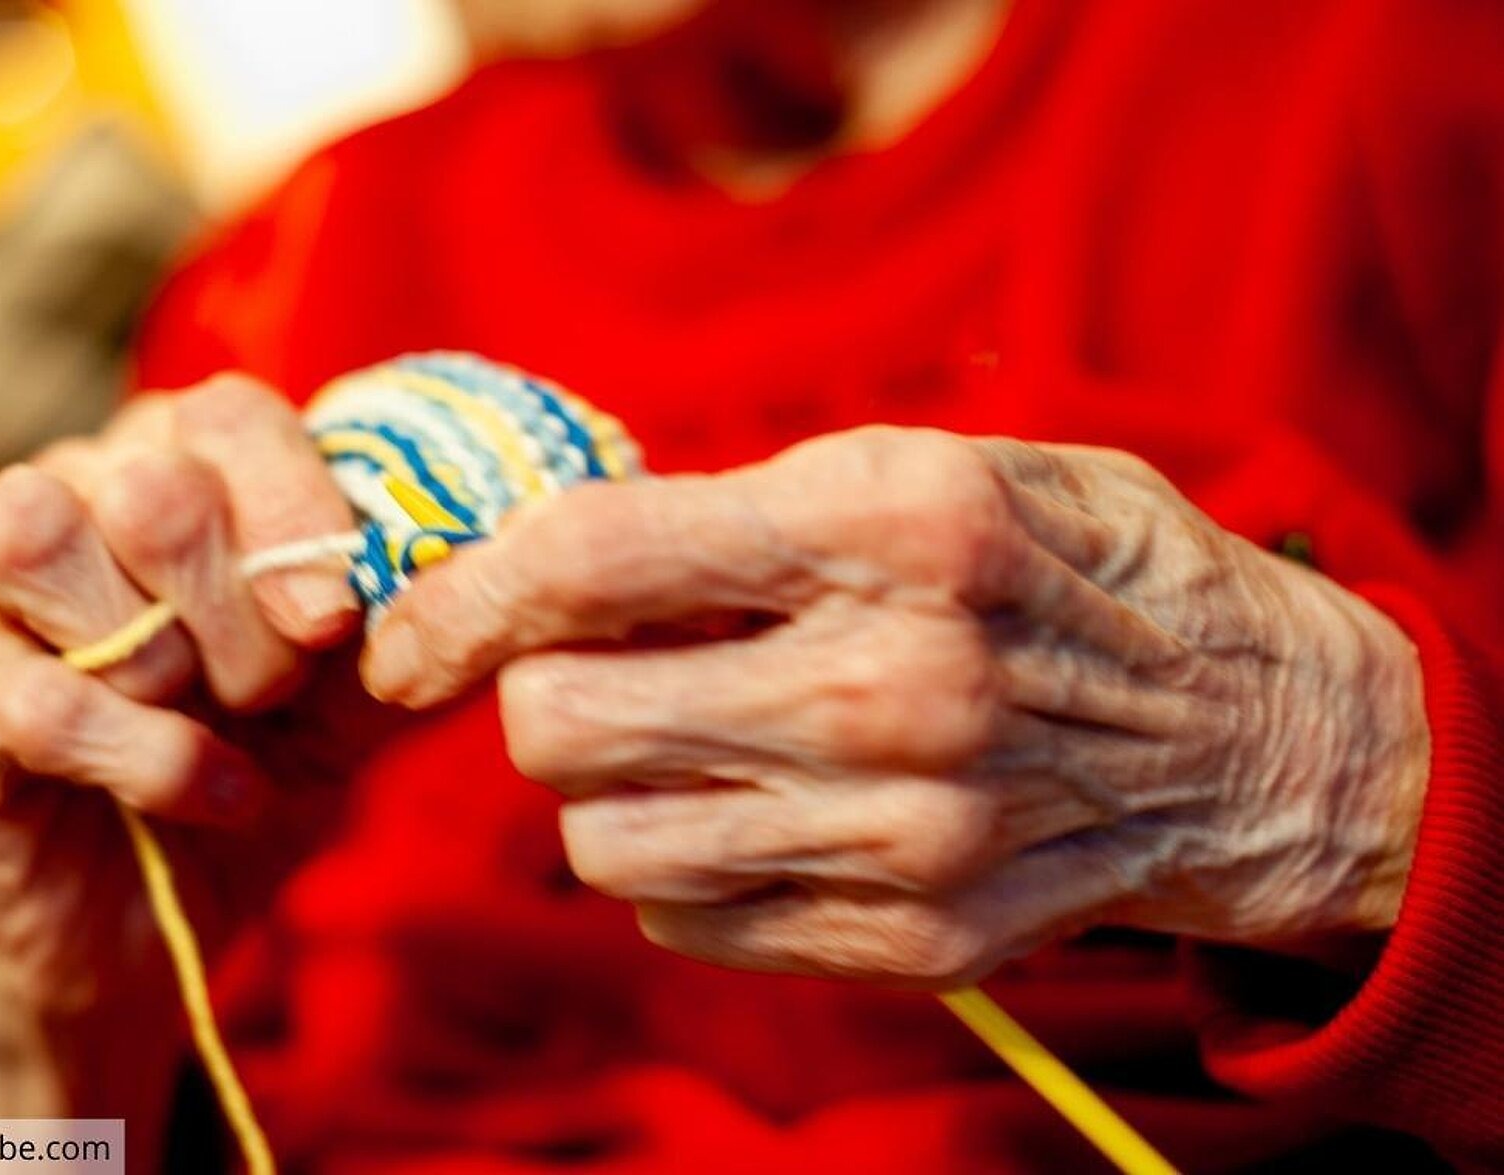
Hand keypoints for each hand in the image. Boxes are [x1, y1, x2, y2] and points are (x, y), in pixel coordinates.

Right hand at [0, 375, 383, 1124]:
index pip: (227, 414)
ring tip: (220, 719)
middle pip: (148, 480)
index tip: (337, 619)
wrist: (145, 930)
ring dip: (166, 654)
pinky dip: (150, 758)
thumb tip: (501, 568)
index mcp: (171, 467)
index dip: (296, 507)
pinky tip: (209, 793)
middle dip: (240, 602)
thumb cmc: (246, 777)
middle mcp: (68, 497)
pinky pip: (37, 697)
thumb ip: (407, 633)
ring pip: (42, 537)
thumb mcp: (350, 703)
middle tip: (275, 686)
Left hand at [361, 427, 1431, 986]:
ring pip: (604, 843)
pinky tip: (757, 810)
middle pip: (564, 722)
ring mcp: (908, 832)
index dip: (458, 597)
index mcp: (891, 522)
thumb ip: (742, 505)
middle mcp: (892, 686)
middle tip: (586, 669)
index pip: (591, 559)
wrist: (1253, 735)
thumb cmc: (1061, 569)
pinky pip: (688, 920)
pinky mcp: (917, 938)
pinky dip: (681, 867)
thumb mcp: (927, 467)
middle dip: (535, 695)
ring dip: (607, 791)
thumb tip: (540, 556)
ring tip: (688, 741)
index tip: (405, 634)